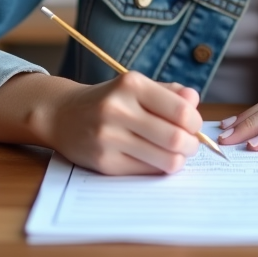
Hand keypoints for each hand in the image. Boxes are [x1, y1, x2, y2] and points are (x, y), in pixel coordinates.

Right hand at [0, 71, 201, 174]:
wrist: (62, 114)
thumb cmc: (109, 100)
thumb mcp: (136, 87)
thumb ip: (169, 92)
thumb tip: (194, 101)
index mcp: (131, 84)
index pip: (181, 110)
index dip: (196, 122)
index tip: (194, 125)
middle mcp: (118, 109)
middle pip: (175, 138)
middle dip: (191, 145)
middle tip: (189, 144)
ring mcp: (108, 138)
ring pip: (165, 159)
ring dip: (179, 159)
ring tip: (176, 153)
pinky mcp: (104, 162)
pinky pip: (146, 171)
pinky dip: (158, 168)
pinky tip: (154, 159)